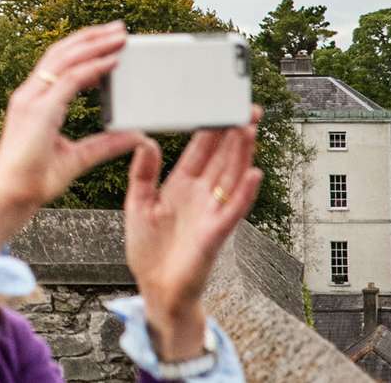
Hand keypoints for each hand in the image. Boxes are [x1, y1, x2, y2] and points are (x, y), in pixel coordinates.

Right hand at [0, 22, 147, 253]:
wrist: (10, 197)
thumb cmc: (33, 181)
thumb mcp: (78, 158)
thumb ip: (106, 144)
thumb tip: (135, 135)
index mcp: (33, 103)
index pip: (58, 64)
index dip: (84, 49)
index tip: (110, 42)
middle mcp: (29, 96)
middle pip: (61, 52)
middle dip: (91, 37)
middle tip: (119, 29)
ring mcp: (31, 101)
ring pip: (65, 59)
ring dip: (95, 44)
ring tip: (119, 35)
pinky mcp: (39, 111)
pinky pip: (71, 80)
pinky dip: (93, 67)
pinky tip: (112, 61)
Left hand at [125, 108, 261, 359]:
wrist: (155, 286)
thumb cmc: (148, 248)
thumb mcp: (137, 204)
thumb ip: (142, 174)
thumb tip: (145, 142)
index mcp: (181, 185)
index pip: (199, 150)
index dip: (210, 128)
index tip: (218, 103)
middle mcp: (201, 194)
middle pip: (222, 157)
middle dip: (234, 132)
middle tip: (247, 106)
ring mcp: (211, 212)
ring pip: (232, 177)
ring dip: (243, 153)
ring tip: (250, 128)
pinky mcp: (215, 232)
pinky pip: (234, 209)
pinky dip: (244, 192)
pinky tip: (253, 174)